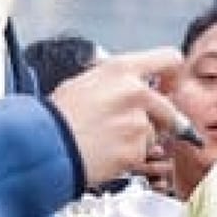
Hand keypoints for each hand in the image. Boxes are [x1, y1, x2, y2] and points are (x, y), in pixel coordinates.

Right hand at [47, 47, 190, 186]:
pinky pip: (142, 155)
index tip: (168, 87)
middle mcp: (135, 93)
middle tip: (131, 126)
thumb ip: (117, 81)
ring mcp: (137, 123)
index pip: (170, 59)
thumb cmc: (57, 115)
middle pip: (168, 108)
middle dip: (158, 120)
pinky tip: (105, 152)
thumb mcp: (84, 81)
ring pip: (154, 134)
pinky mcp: (135, 150)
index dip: (172, 76)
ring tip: (107, 139)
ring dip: (137, 140)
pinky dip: (128, 157)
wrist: (45, 146)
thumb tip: (134, 85)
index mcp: (122, 70)